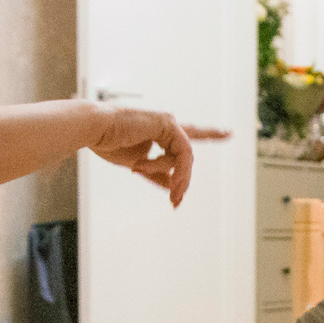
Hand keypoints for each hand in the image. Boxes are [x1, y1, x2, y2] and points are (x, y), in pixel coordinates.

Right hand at [92, 108, 225, 207]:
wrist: (94, 129)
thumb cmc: (109, 143)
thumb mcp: (138, 164)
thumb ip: (157, 174)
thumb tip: (173, 186)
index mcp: (159, 131)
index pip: (189, 135)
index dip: (210, 133)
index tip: (229, 132)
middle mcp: (167, 124)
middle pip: (189, 151)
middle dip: (184, 178)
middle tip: (177, 200)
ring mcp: (168, 122)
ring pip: (183, 158)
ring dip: (164, 173)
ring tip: (139, 171)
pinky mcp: (167, 123)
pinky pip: (179, 153)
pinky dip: (168, 166)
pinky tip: (143, 167)